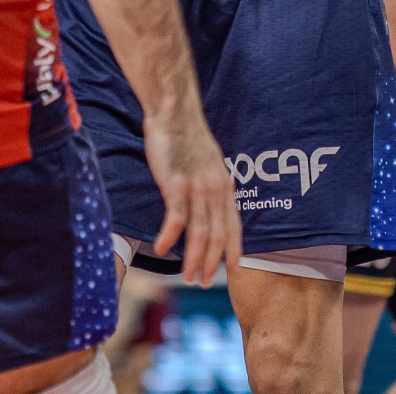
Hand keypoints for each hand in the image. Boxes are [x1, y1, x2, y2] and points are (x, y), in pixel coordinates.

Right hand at [143, 108, 240, 286]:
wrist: (174, 112)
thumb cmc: (186, 136)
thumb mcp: (208, 163)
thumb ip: (210, 186)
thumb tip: (208, 205)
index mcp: (224, 186)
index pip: (234, 226)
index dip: (234, 251)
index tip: (233, 271)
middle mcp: (215, 190)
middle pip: (217, 236)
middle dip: (210, 263)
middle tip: (201, 283)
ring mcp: (197, 188)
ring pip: (199, 233)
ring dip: (192, 258)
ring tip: (185, 276)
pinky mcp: (176, 184)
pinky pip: (176, 218)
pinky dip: (169, 237)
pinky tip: (160, 249)